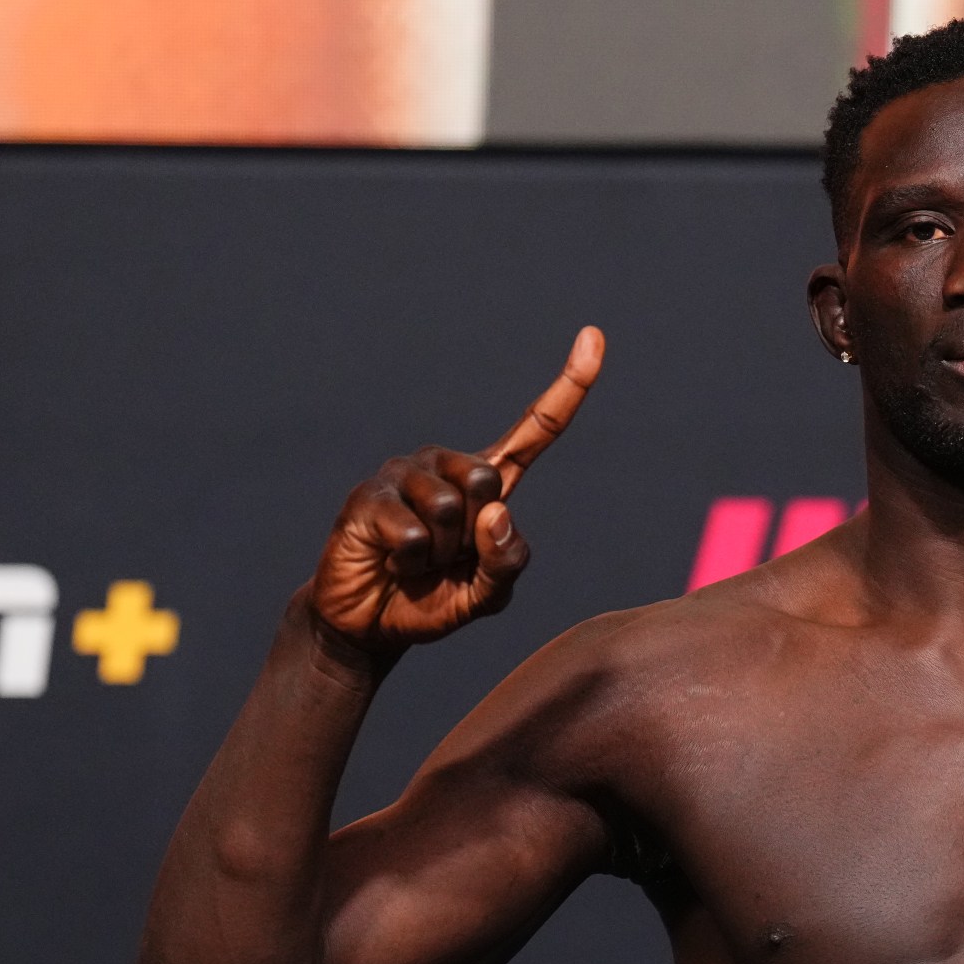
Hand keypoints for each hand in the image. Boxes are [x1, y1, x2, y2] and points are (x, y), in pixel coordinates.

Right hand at [310, 326, 604, 648]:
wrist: (370, 626)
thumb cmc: (434, 600)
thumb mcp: (488, 594)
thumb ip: (507, 561)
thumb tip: (495, 512)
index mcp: (488, 480)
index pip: (535, 429)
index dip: (568, 386)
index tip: (594, 337)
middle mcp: (448, 466)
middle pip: (488, 483)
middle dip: (472, 536)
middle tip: (445, 559)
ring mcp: (406, 474)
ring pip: (448, 509)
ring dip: (438, 554)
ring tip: (417, 561)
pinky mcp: (369, 495)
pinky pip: (412, 532)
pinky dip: (409, 561)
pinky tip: (390, 560)